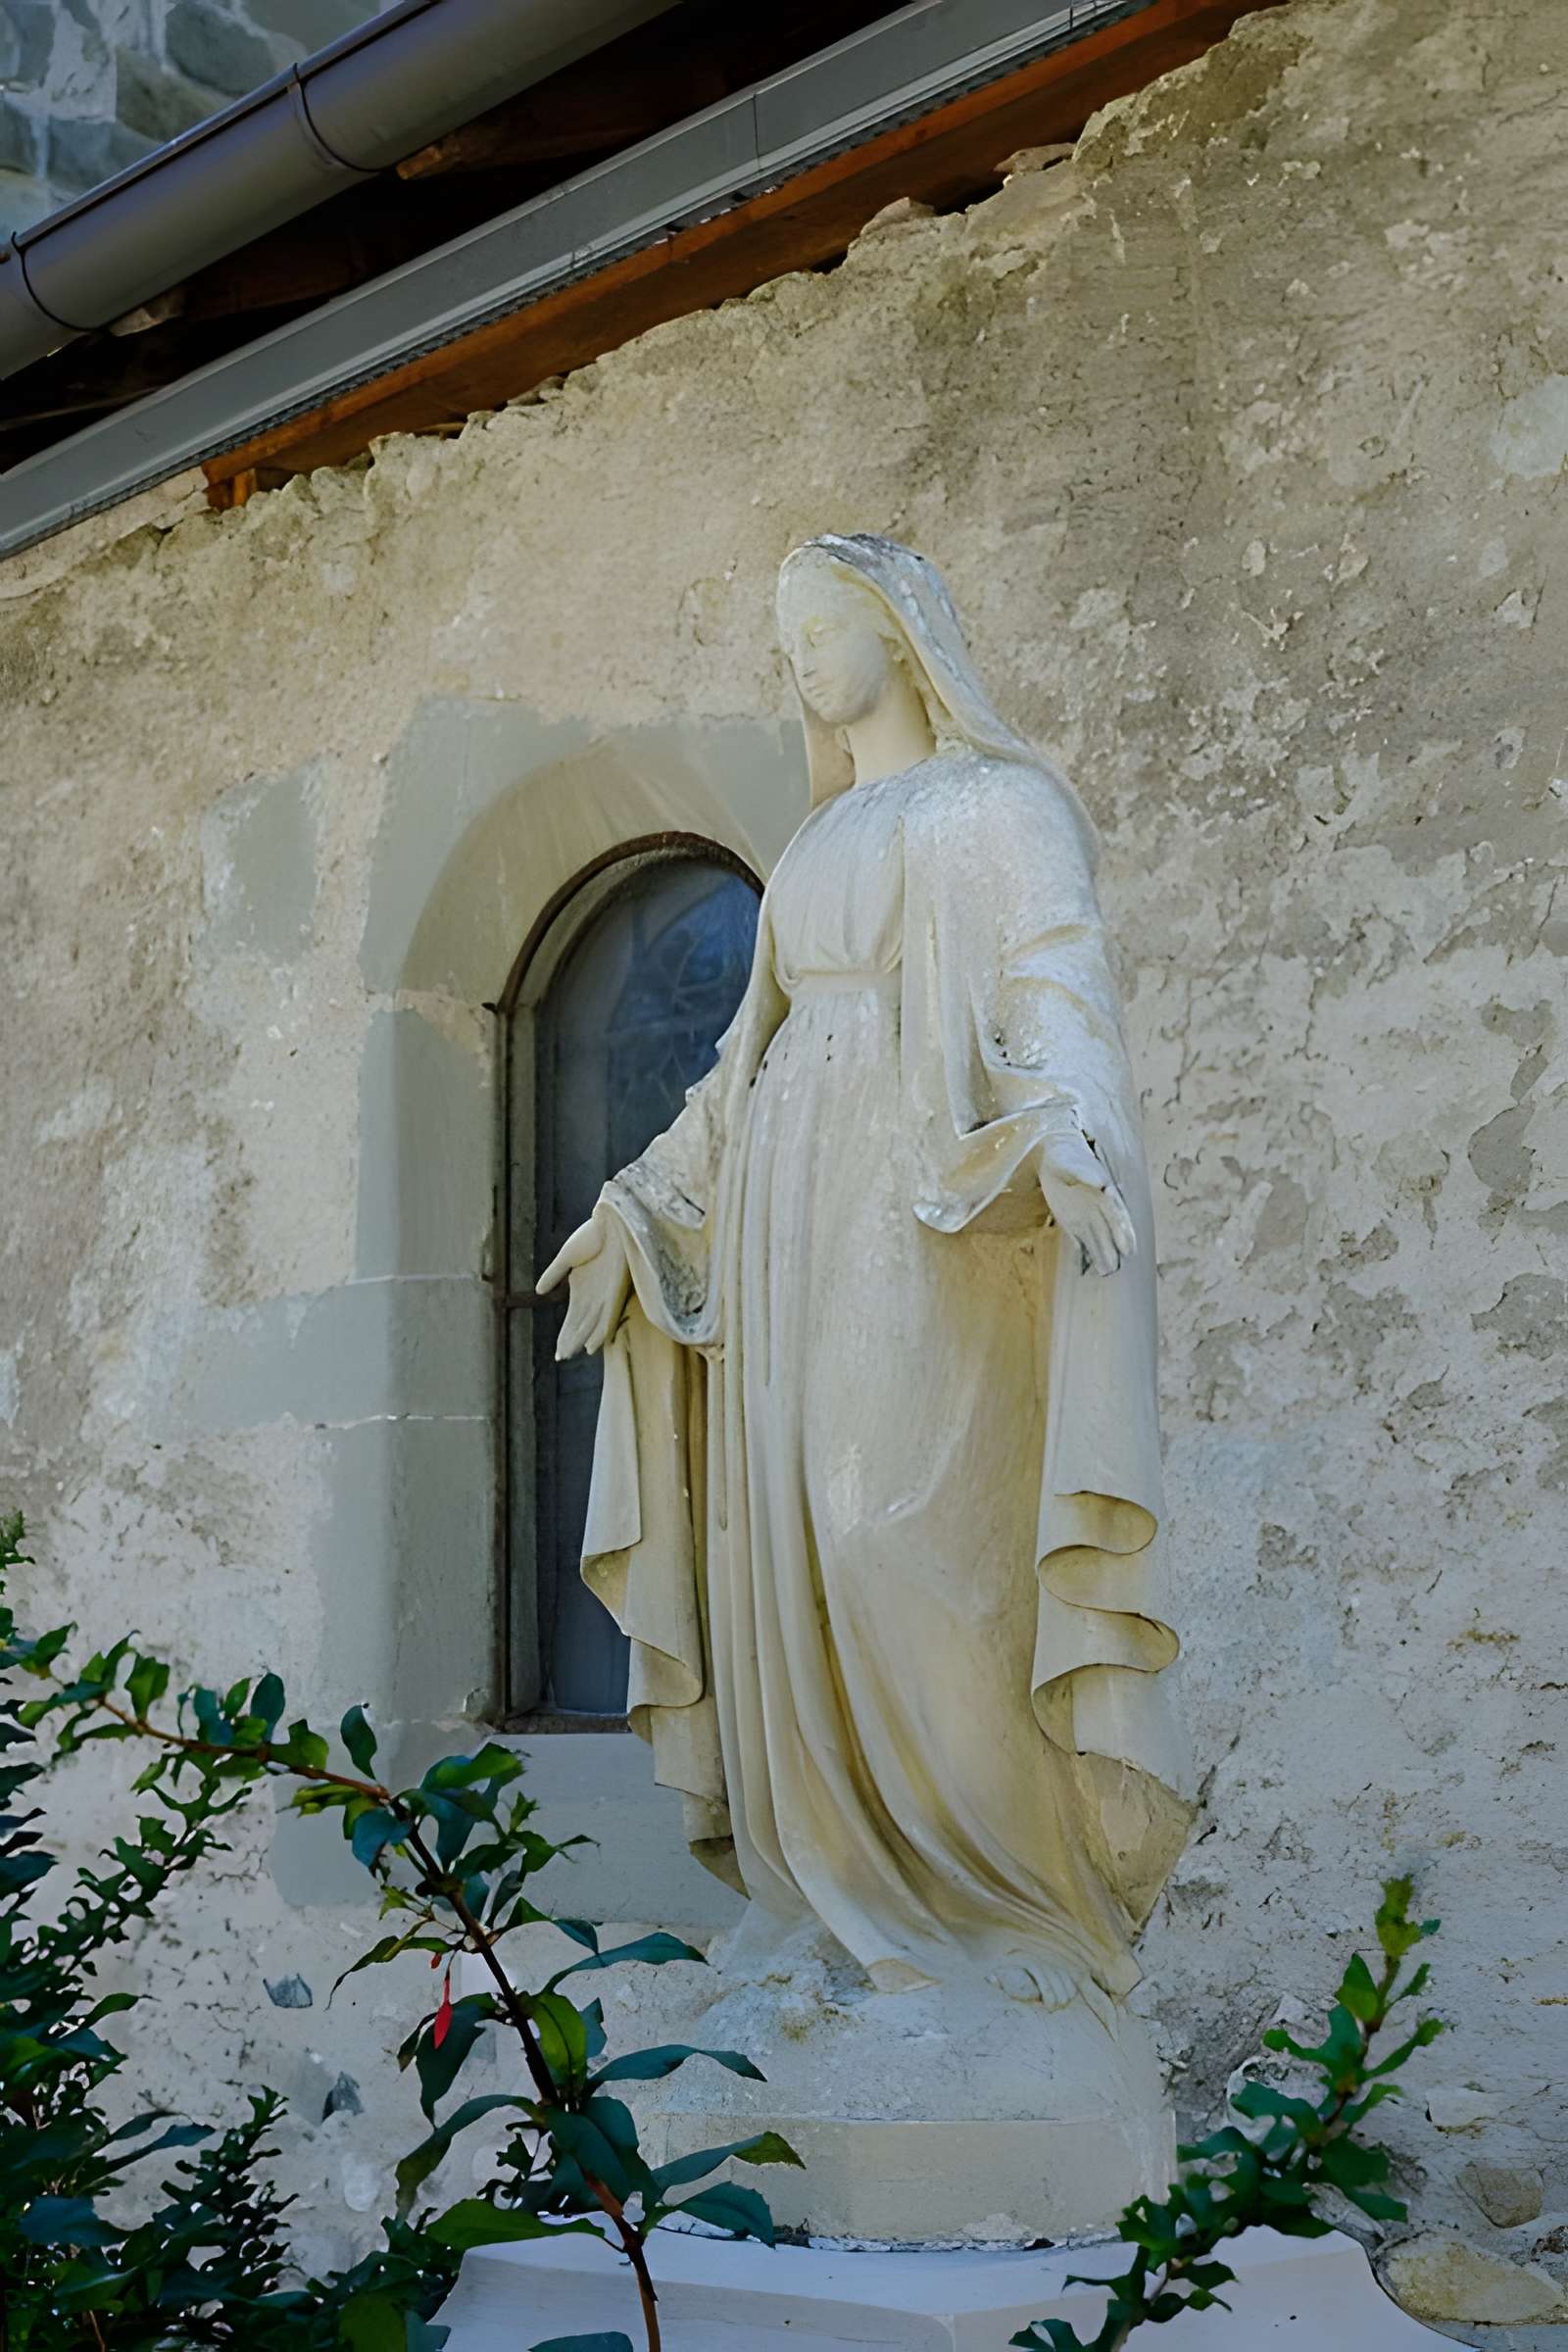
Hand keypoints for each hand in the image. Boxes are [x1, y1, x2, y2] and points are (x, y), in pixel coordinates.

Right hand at [537, 1210, 631, 1358]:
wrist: (610, 1221)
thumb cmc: (591, 1235)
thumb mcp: (566, 1257)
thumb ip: (553, 1275)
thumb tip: (538, 1291)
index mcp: (582, 1289)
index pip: (572, 1318)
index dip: (564, 1334)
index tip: (556, 1351)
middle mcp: (595, 1296)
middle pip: (581, 1325)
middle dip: (570, 1341)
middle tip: (560, 1357)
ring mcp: (606, 1294)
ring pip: (594, 1325)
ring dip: (582, 1340)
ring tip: (571, 1354)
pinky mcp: (617, 1290)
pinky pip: (609, 1315)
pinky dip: (600, 1331)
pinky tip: (592, 1345)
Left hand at [1037, 1131, 1135, 1276]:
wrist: (1054, 1158)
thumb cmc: (1067, 1157)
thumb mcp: (1074, 1163)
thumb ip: (1087, 1174)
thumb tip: (1102, 1185)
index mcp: (1105, 1194)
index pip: (1117, 1216)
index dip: (1124, 1232)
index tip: (1129, 1248)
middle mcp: (1100, 1210)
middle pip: (1110, 1233)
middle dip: (1114, 1249)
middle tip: (1117, 1267)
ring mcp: (1087, 1218)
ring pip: (1097, 1240)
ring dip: (1101, 1256)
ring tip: (1106, 1272)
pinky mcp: (1074, 1225)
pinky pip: (1080, 1242)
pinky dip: (1082, 1256)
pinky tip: (1084, 1271)